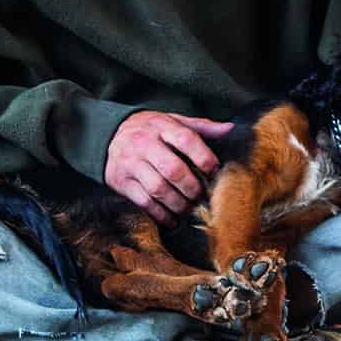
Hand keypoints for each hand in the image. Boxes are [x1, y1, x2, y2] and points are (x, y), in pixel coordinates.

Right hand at [104, 111, 232, 224]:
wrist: (108, 134)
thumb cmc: (150, 130)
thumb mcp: (173, 121)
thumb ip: (201, 127)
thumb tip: (231, 129)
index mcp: (161, 126)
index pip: (186, 139)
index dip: (204, 157)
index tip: (214, 171)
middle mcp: (144, 144)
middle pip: (173, 169)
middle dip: (192, 187)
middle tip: (202, 196)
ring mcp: (131, 163)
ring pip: (159, 189)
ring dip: (179, 204)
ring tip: (189, 208)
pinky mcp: (121, 182)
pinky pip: (144, 202)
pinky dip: (161, 214)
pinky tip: (173, 218)